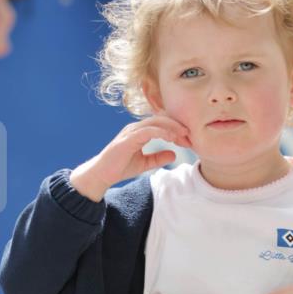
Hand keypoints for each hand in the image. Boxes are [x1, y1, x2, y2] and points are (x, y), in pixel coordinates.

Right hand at [69, 113, 192, 199]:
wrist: (102, 174)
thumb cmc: (120, 167)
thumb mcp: (144, 163)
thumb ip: (158, 158)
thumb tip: (174, 154)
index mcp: (140, 131)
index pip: (161, 124)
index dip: (176, 129)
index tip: (189, 138)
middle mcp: (136, 128)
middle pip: (161, 119)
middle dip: (177, 125)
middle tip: (190, 134)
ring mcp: (131, 131)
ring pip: (156, 122)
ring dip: (172, 127)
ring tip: (184, 134)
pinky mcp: (128, 139)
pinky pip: (148, 131)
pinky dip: (161, 132)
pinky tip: (171, 137)